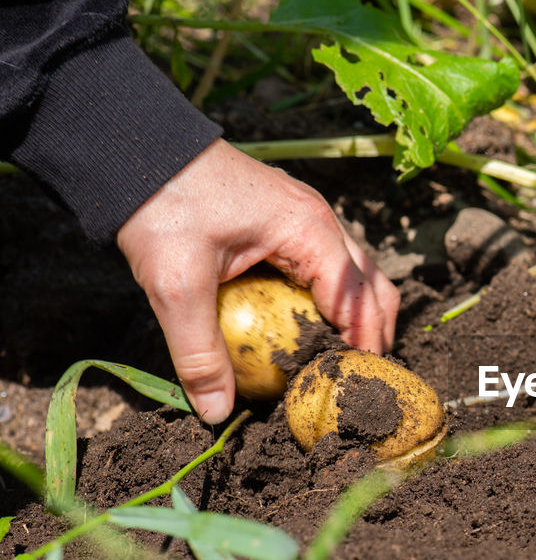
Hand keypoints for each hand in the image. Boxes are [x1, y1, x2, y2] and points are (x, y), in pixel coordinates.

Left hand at [116, 139, 399, 423]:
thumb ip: (199, 352)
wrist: (136, 147)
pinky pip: (330, 263)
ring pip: (358, 273)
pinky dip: (335, 297)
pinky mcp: (289, 217)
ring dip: (359, 315)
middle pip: (373, 285)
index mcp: (308, 229)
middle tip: (358, 380)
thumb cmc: (162, 206)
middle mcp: (321, 219)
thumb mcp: (176, 286)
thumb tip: (216, 412)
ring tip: (343, 358)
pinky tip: (312, 325)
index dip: (364, 345)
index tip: (357, 386)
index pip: (358, 297)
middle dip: (375, 334)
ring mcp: (308, 215)